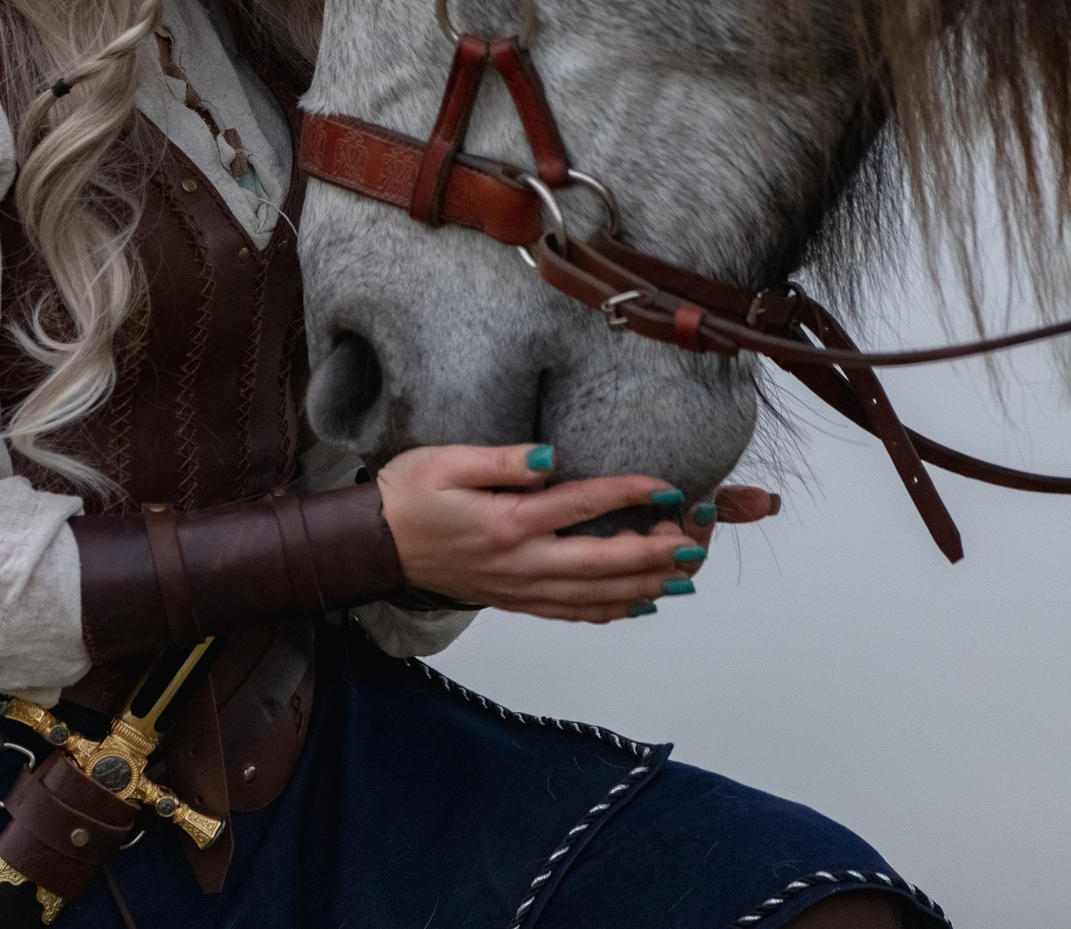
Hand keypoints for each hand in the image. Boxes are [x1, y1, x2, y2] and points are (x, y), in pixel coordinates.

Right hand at [374, 444, 771, 622]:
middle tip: (693, 544)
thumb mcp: (446, 460)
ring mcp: (520, 587)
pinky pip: (572, 613)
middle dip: (653, 555)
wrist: (376, 544)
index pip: (581, 505)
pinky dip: (610, 611)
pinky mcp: (516, 600)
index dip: (629, 494)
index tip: (667, 486)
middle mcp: (520, 562)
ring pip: (594, 595)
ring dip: (643, 587)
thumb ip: (500, 460)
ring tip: (683, 577)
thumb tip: (549, 458)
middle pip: (601, 562)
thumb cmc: (409, 495)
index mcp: (507, 522)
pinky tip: (639, 604)